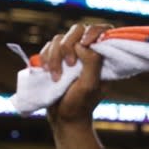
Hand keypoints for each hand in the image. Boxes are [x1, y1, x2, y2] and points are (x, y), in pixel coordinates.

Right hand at [41, 22, 112, 148]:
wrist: (63, 119)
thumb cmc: (80, 104)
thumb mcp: (90, 86)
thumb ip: (92, 63)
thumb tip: (83, 44)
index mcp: (101, 57)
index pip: (102, 30)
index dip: (93, 31)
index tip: (85, 43)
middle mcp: (86, 52)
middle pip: (77, 30)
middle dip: (68, 45)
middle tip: (69, 64)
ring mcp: (69, 55)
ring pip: (59, 39)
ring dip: (54, 57)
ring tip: (55, 77)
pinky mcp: (55, 59)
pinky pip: (47, 47)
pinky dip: (45, 58)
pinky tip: (47, 72)